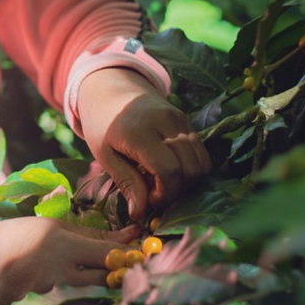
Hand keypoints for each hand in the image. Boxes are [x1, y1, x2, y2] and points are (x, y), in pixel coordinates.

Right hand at [0, 217, 139, 304]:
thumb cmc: (12, 236)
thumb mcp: (48, 226)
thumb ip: (87, 233)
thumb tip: (128, 233)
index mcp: (61, 242)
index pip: (110, 253)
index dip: (133, 255)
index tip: (149, 251)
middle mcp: (59, 270)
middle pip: (107, 277)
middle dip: (122, 272)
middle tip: (132, 265)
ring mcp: (52, 291)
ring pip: (90, 289)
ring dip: (98, 282)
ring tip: (93, 270)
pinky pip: (70, 298)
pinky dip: (74, 291)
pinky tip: (62, 282)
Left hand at [77, 67, 211, 219]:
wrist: (111, 91)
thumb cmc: (102, 125)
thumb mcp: (105, 155)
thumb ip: (126, 182)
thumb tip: (140, 213)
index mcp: (139, 131)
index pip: (168, 171)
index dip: (163, 193)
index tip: (148, 199)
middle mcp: (165, 122)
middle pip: (190, 169)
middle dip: (176, 190)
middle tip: (154, 192)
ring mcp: (180, 119)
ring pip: (202, 162)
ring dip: (186, 181)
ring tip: (160, 180)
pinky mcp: (187, 120)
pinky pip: (201, 152)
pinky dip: (190, 168)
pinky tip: (168, 168)